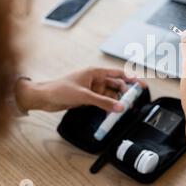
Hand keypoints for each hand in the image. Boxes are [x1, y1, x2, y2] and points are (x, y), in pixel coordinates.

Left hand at [15, 67, 146, 112]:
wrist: (43, 98)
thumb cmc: (59, 89)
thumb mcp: (84, 96)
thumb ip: (103, 103)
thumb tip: (119, 107)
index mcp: (95, 72)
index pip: (118, 74)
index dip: (131, 79)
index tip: (141, 86)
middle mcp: (95, 79)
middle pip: (116, 85)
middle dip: (126, 93)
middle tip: (133, 101)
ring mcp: (92, 89)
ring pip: (110, 95)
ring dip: (117, 102)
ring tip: (124, 110)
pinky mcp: (88, 98)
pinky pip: (103, 102)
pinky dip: (108, 107)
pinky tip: (112, 113)